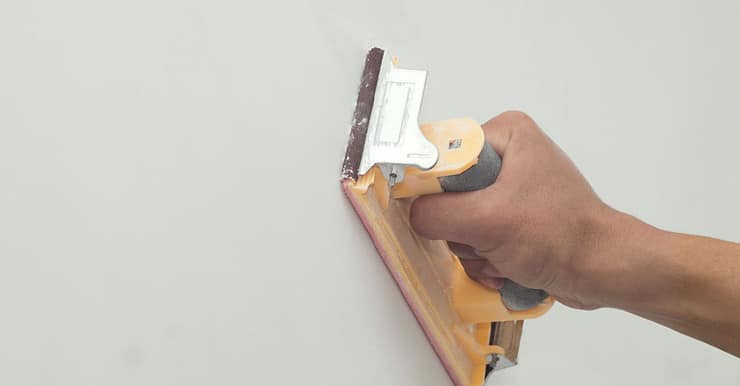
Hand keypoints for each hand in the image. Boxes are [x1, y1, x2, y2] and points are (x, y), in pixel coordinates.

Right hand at [410, 111, 615, 309]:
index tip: (442, 213)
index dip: (435, 188)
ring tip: (504, 254)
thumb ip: (437, 213)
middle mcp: (507, 158)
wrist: (602, 270)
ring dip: (475, 250)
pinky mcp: (512, 218)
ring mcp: (509, 191)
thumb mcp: (488, 219)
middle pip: (448, 194)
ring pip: (459, 222)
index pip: (443, 154)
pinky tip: (507, 264)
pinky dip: (486, 259)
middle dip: (462, 228)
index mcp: (506, 135)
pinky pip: (476, 239)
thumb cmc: (567, 235)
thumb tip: (413, 213)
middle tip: (487, 237)